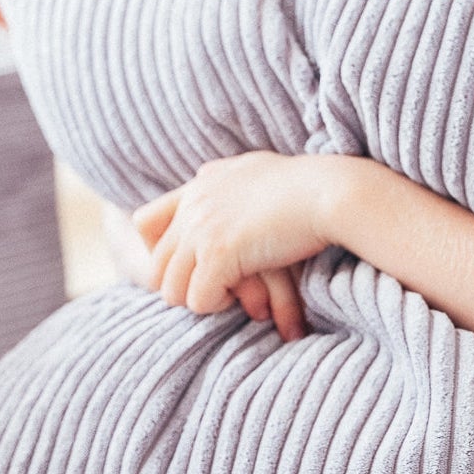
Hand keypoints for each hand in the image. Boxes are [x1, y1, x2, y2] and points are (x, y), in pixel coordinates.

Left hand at [131, 151, 334, 339]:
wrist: (330, 190)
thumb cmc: (308, 182)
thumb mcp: (256, 168)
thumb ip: (228, 175)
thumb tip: (211, 175)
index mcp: (201, 184)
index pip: (144, 222)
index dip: (159, 251)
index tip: (192, 263)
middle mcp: (193, 204)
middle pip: (155, 264)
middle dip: (182, 284)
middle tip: (217, 288)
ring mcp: (202, 229)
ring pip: (171, 288)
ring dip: (200, 298)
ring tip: (231, 295)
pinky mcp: (219, 254)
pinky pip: (198, 299)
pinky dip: (217, 305)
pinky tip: (244, 297)